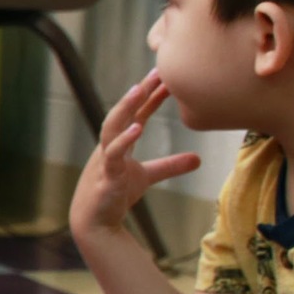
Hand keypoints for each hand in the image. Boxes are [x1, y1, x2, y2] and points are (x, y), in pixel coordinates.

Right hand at [69, 70, 200, 239]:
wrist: (95, 221)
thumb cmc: (115, 194)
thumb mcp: (147, 176)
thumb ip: (170, 166)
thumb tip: (198, 158)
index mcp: (118, 141)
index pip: (136, 113)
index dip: (149, 95)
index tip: (164, 75)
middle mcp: (109, 144)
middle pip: (122, 112)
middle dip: (139, 92)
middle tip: (157, 71)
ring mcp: (105, 158)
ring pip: (111, 127)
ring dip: (125, 107)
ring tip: (139, 90)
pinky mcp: (106, 175)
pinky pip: (113, 154)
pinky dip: (124, 140)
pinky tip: (137, 128)